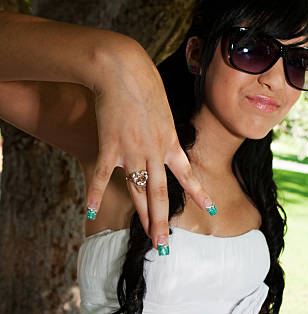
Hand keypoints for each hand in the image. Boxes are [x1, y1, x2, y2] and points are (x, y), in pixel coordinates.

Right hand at [86, 35, 213, 247]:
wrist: (123, 68)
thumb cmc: (143, 82)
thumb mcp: (164, 108)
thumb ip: (165, 128)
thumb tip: (165, 138)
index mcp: (170, 141)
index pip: (187, 174)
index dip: (198, 193)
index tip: (210, 210)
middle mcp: (155, 151)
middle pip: (160, 194)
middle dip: (163, 222)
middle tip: (165, 245)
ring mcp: (133, 151)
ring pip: (139, 191)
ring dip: (144, 217)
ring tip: (148, 239)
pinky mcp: (110, 145)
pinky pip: (103, 175)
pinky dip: (95, 194)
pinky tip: (90, 212)